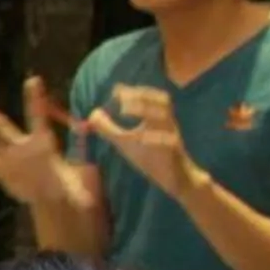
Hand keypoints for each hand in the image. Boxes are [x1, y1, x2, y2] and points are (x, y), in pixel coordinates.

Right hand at [0, 78, 76, 204]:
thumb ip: (80, 190)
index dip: (35, 98)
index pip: (37, 116)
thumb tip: (89, 201)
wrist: (48, 194)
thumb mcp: (74, 186)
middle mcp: (21, 144)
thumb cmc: (64, 184)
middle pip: (4, 127)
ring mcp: (8, 155)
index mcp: (42, 142)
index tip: (33, 80)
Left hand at [84, 84, 203, 198]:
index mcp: (158, 119)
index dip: (135, 91)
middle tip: (120, 98)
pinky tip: (141, 138)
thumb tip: (93, 113)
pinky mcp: (176, 154)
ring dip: (146, 111)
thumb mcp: (127, 142)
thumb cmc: (152, 158)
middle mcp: (167, 125)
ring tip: (124, 110)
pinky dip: (156, 139)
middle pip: (163, 102)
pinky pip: (170, 143)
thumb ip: (109, 128)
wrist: (176, 180)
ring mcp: (173, 138)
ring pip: (166, 120)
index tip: (116, 89)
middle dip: (142, 95)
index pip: (152, 97)